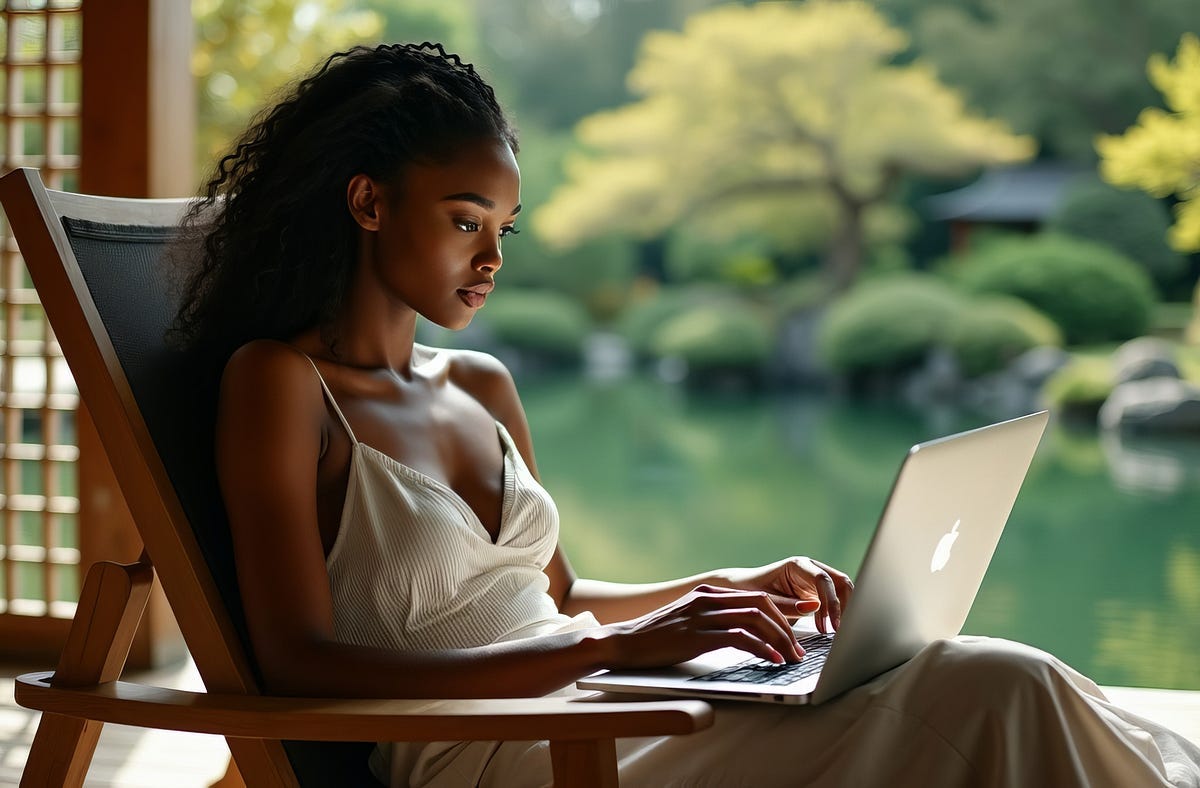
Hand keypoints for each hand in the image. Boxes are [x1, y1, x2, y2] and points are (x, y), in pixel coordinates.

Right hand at [601, 585, 809, 668]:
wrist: (622, 643)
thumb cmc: (655, 638)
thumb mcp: (687, 621)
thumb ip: (711, 619)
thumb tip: (743, 633)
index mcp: (706, 593)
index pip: (755, 597)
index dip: (781, 613)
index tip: (797, 631)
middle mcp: (707, 598)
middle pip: (761, 604)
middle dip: (786, 627)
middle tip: (798, 650)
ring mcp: (702, 615)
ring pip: (755, 619)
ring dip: (780, 639)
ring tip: (791, 658)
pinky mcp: (697, 635)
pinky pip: (739, 638)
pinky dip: (761, 648)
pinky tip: (771, 660)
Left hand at [720, 557, 853, 633]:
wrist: (741, 588)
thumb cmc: (750, 591)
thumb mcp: (765, 601)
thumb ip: (788, 605)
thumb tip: (815, 606)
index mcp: (797, 565)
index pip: (823, 579)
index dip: (831, 602)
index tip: (832, 624)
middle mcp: (810, 569)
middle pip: (840, 582)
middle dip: (844, 605)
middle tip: (838, 630)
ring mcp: (815, 580)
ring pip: (842, 590)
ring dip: (843, 610)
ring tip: (833, 631)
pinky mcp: (816, 592)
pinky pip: (834, 600)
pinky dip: (836, 614)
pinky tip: (828, 629)